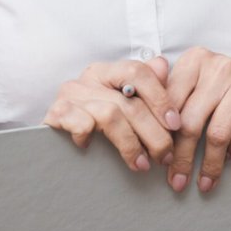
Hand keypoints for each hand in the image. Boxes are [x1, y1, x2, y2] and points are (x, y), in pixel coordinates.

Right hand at [43, 55, 179, 172]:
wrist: (54, 145)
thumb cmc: (97, 123)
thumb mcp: (125, 104)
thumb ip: (147, 87)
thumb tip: (163, 65)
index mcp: (110, 71)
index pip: (139, 72)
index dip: (161, 98)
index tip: (176, 125)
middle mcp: (89, 78)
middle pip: (130, 101)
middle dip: (154, 133)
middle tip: (166, 156)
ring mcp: (70, 95)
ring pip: (111, 115)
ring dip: (131, 144)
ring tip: (143, 164)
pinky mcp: (55, 114)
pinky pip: (81, 123)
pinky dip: (93, 138)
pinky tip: (98, 153)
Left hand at [165, 48, 230, 193]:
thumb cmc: (222, 85)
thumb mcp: (194, 82)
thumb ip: (168, 95)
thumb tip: (141, 125)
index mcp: (194, 61)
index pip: (170, 105)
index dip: (163, 137)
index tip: (160, 161)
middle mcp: (219, 65)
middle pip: (192, 122)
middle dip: (183, 158)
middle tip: (178, 181)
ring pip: (219, 131)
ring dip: (211, 163)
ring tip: (205, 181)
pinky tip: (230, 157)